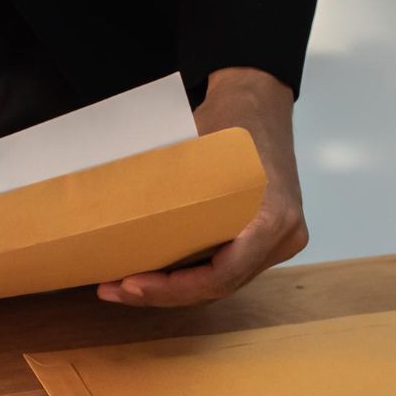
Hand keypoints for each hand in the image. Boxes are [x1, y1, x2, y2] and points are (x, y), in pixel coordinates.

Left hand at [97, 66, 306, 306]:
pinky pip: (223, 269)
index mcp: (272, 219)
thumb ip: (172, 189)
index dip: (174, 289)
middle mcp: (283, 238)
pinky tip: (150, 276)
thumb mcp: (199, 151)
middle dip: (162, 294)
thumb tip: (113, 216)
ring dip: (170, 290)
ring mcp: (277, 243)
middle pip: (217, 286)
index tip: (132, 282)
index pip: (221, 275)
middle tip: (115, 289)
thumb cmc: (229, 120)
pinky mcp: (263, 242)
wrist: (259, 101)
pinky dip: (186, 276)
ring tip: (122, 288)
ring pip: (219, 283)